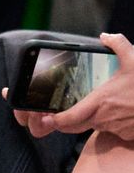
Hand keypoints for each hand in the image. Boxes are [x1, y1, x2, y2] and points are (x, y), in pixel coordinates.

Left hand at [12, 33, 133, 141]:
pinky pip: (114, 131)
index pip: (68, 119)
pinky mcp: (128, 136)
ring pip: (96, 126)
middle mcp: (105, 119)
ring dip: (95, 118)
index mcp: (100, 101)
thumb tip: (106, 36)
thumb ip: (118, 45)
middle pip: (76, 126)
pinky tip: (121, 110)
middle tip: (63, 112)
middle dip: (67, 121)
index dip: (54, 120)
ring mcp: (117, 129)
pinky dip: (113, 122)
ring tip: (105, 103)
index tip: (46, 117)